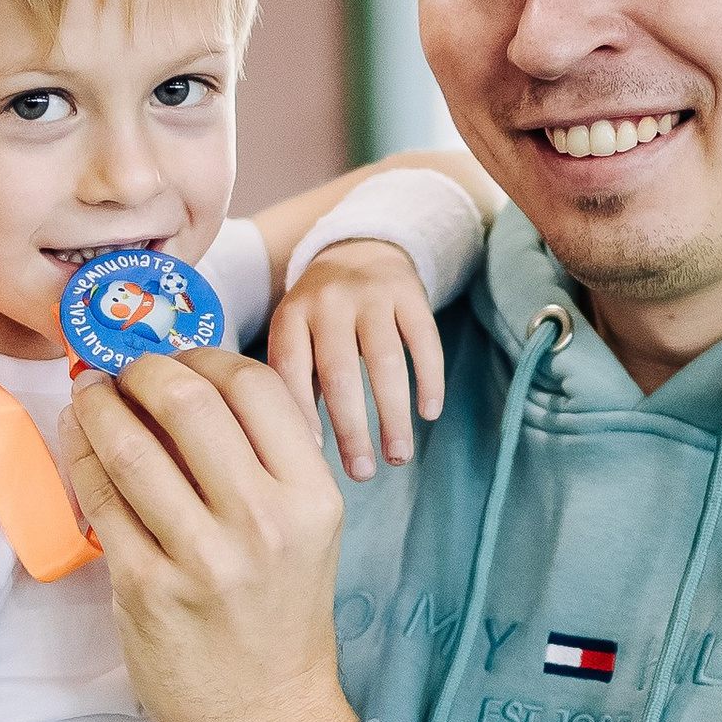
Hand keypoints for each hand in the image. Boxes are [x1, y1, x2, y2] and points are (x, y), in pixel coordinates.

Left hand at [56, 350, 357, 721]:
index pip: (253, 384)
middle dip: (141, 369)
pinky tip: (81, 445)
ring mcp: (201, 557)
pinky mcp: (146, 588)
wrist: (266, 720)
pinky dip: (81, 458)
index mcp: (310, 498)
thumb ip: (265, 460)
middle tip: (122, 370)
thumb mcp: (306, 531)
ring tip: (91, 397)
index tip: (177, 360)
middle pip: (187, 399)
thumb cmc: (280, 618)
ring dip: (98, 405)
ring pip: (130, 444)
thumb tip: (190, 380)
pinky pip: (100, 498)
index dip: (204, 354)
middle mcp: (262, 522)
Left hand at [267, 240, 444, 482]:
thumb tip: (301, 452)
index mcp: (292, 316)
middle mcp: (329, 301)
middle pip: (340, 373)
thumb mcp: (296, 336)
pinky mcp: (410, 293)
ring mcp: (372, 294)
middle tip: (361, 473)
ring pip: (385, 362)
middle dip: (351, 430)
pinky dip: (430, 380)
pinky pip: (424, 341)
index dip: (300, 415)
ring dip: (394, 416)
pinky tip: (429, 414)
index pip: (291, 370)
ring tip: (397, 457)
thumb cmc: (321, 316)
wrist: (360, 248)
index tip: (310, 458)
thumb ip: (294, 383)